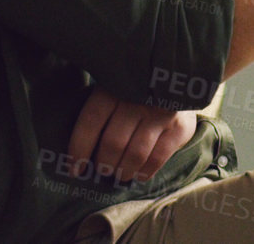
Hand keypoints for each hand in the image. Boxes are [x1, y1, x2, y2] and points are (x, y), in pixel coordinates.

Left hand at [66, 86, 197, 183]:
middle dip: (103, 165)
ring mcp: (161, 113)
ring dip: (122, 171)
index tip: (74, 169)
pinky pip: (157, 159)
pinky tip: (138, 173)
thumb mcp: (115, 87)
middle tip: (102, 170)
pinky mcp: (179, 127)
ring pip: (135, 155)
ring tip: (119, 174)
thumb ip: (98, 110)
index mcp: (115, 87)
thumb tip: (76, 149)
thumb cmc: (136, 91)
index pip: (91, 122)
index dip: (79, 149)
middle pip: (113, 143)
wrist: (179, 78)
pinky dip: (144, 172)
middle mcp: (138, 99)